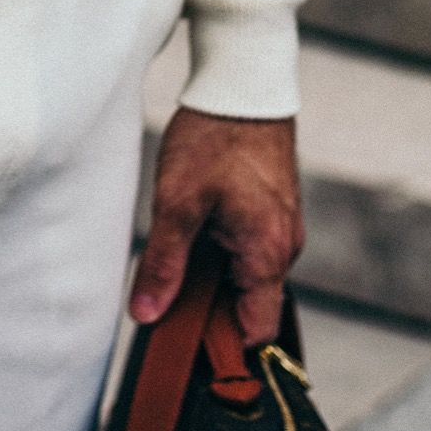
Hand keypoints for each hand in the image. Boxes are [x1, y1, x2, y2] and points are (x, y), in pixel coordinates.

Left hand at [129, 108, 303, 345]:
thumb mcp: (177, 203)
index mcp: (268, 254)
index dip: (221, 346)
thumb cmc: (214, 138)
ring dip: (212, 274)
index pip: (256, 331)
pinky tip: (192, 233)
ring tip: (174, 259)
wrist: (244, 84)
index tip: (185, 346)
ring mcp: (281, 227)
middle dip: (209, 307)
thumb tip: (147, 312)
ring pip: (245, 274)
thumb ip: (163, 263)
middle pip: (248, 304)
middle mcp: (284, 247)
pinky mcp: (272, 209)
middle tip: (166, 299)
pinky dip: (221, 250)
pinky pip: (248, 247)